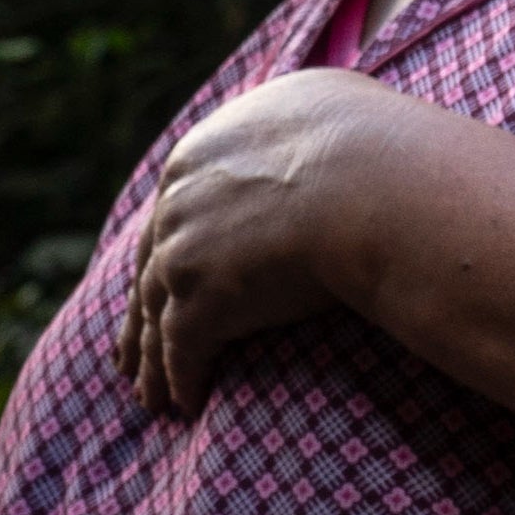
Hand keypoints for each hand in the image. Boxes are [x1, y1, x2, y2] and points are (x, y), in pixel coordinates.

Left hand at [123, 67, 444, 416]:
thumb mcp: (332, 109)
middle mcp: (181, 198)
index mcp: (206, 153)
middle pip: (151, 264)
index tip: (161, 277)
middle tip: (131, 351)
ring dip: (150, 359)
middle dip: (140, 313)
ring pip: (155, 315)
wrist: (380, 187)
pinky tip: (186, 405)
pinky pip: (182, 350)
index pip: (176, 207)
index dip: (170, 247)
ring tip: (150, 396)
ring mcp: (184, 251)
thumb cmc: (384, 151)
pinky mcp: (200, 301)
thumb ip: (308, 124)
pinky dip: (181, 379)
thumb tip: (332, 128)